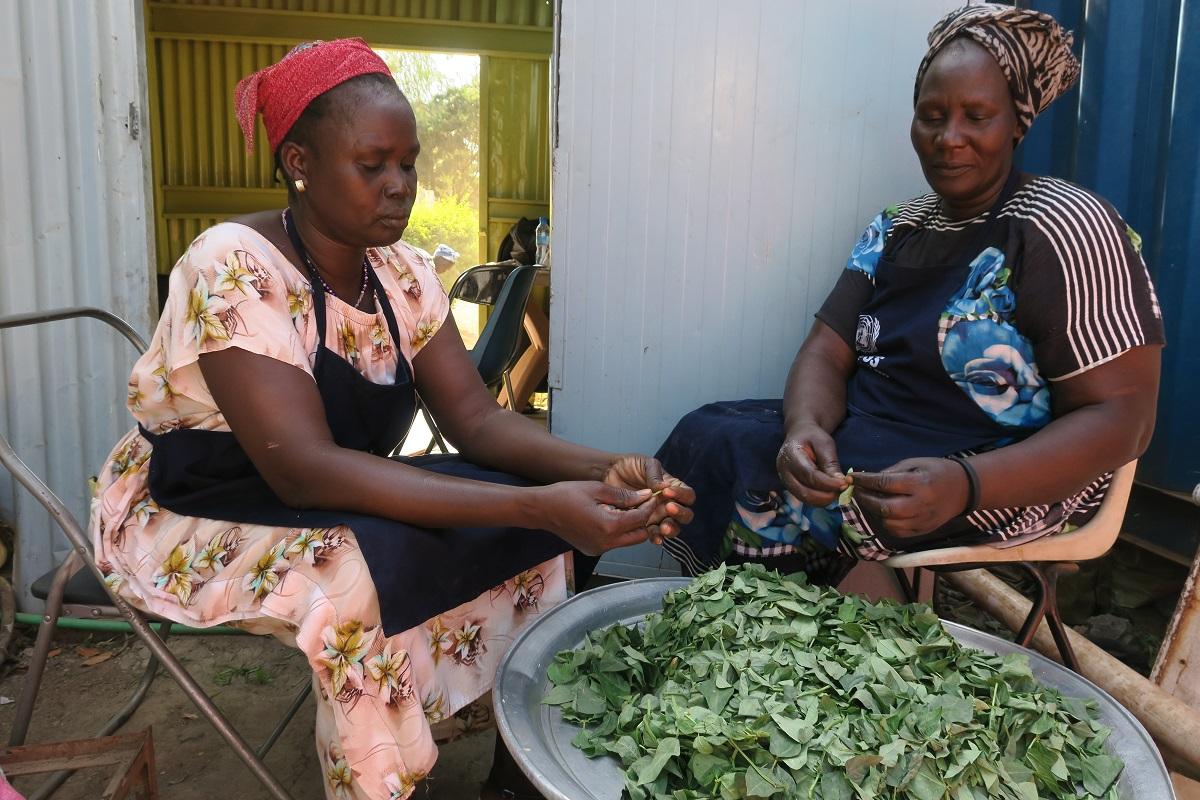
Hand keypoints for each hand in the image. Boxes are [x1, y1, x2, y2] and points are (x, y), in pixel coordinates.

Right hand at [533, 481, 658, 555]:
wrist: (541, 510)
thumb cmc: (566, 495)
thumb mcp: (597, 489)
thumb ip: (623, 495)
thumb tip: (644, 496)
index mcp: (608, 526)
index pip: (641, 519)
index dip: (650, 506)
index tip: (653, 496)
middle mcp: (606, 543)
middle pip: (640, 535)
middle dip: (645, 520)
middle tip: (643, 503)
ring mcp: (599, 549)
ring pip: (628, 541)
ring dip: (633, 526)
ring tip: (628, 508)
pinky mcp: (592, 550)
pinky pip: (614, 542)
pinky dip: (619, 531)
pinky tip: (613, 516)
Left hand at [602, 455, 695, 544]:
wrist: (609, 474)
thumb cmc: (630, 466)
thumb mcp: (645, 464)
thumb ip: (655, 474)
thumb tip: (664, 487)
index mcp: (673, 488)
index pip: (687, 495)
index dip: (681, 495)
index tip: (667, 492)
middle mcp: (668, 504)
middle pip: (685, 514)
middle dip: (680, 514)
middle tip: (668, 508)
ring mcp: (658, 516)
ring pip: (673, 527)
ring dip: (670, 529)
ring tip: (663, 527)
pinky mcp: (645, 525)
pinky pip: (655, 535)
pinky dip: (657, 537)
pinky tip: (655, 537)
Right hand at [776, 423, 848, 506]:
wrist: (800, 434)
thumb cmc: (813, 436)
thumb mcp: (824, 444)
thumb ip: (830, 462)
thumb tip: (841, 482)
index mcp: (790, 454)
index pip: (809, 474)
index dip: (828, 483)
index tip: (844, 484)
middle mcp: (784, 470)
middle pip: (803, 490)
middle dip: (825, 495)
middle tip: (843, 491)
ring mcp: (785, 480)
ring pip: (803, 497)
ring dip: (822, 500)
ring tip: (838, 493)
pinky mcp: (790, 486)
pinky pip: (804, 497)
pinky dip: (818, 500)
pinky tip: (830, 494)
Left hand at [851, 457, 968, 537]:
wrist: (963, 489)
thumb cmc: (937, 471)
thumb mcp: (916, 463)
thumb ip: (892, 472)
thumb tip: (868, 480)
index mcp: (919, 484)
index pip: (884, 484)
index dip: (865, 481)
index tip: (852, 477)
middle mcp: (921, 505)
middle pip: (884, 508)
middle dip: (865, 499)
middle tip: (856, 491)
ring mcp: (922, 521)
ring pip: (889, 523)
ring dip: (874, 512)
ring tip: (869, 501)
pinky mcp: (922, 531)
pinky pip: (897, 532)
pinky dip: (886, 522)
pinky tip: (883, 512)